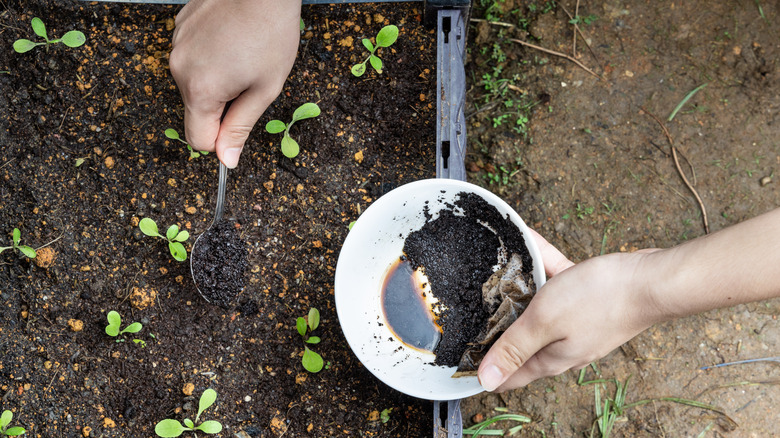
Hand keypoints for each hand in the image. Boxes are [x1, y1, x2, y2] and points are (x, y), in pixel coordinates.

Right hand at [170, 0, 300, 167]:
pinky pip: (193, 56)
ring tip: (242, 54)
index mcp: (201, 89)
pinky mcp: (179, 26)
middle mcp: (179, 68)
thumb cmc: (271, 33)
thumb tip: (226, 160)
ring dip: (216, 78)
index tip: (238, 122)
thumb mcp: (264, 89)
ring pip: (194, 81)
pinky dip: (210, 55)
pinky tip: (230, 38)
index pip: (198, 140)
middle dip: (222, 104)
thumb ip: (241, 127)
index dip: (221, 138)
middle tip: (249, 79)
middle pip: (196, 109)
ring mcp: (176, 45)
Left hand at [477, 230, 660, 391]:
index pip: (510, 375)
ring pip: (538, 306)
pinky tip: (531, 244)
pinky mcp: (588, 300)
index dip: (484, 371)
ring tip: (497, 270)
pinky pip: (556, 281)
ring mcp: (577, 322)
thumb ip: (514, 348)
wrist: (651, 280)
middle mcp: (562, 345)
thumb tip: (487, 381)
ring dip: (519, 289)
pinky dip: (544, 266)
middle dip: (496, 326)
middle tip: (470, 309)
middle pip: (520, 339)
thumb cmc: (599, 300)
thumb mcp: (544, 321)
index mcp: (550, 358)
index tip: (460, 362)